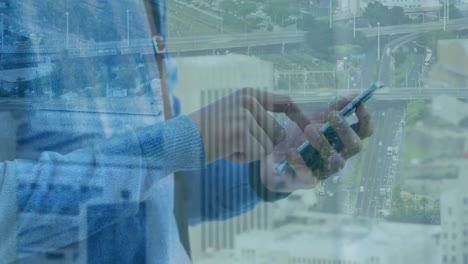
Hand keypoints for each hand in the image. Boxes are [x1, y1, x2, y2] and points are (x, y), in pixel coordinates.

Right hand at [189, 88, 309, 163]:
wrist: (183, 138)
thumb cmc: (209, 131)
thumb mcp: (235, 114)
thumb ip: (258, 118)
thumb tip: (284, 135)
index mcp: (250, 94)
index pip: (285, 102)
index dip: (299, 117)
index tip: (309, 130)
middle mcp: (250, 100)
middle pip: (277, 132)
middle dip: (260, 145)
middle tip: (236, 142)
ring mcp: (245, 115)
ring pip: (266, 146)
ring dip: (250, 152)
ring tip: (228, 145)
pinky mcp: (240, 131)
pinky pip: (256, 154)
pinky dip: (242, 159)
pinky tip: (225, 151)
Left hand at [259, 97, 373, 192]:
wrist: (273, 157)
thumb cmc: (298, 137)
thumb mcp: (313, 118)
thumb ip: (332, 109)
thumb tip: (353, 96)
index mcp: (343, 141)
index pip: (364, 132)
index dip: (365, 119)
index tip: (359, 105)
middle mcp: (339, 156)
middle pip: (354, 146)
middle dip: (345, 130)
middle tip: (332, 116)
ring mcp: (325, 170)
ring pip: (336, 162)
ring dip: (324, 144)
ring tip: (308, 129)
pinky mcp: (308, 181)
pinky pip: (308, 175)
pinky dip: (299, 161)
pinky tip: (291, 150)